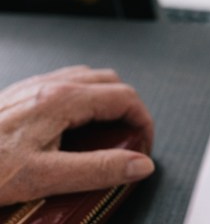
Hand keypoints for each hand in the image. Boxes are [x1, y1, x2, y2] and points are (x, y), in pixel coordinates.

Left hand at [0, 66, 154, 205]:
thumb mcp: (46, 177)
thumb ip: (98, 169)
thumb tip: (138, 164)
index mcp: (62, 100)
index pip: (125, 98)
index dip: (143, 122)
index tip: (143, 146)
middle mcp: (49, 86)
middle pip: (110, 82)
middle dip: (128, 109)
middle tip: (129, 139)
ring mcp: (33, 87)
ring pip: (87, 79)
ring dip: (106, 102)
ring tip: (104, 134)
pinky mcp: (19, 96)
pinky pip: (63, 85)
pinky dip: (81, 101)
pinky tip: (71, 128)